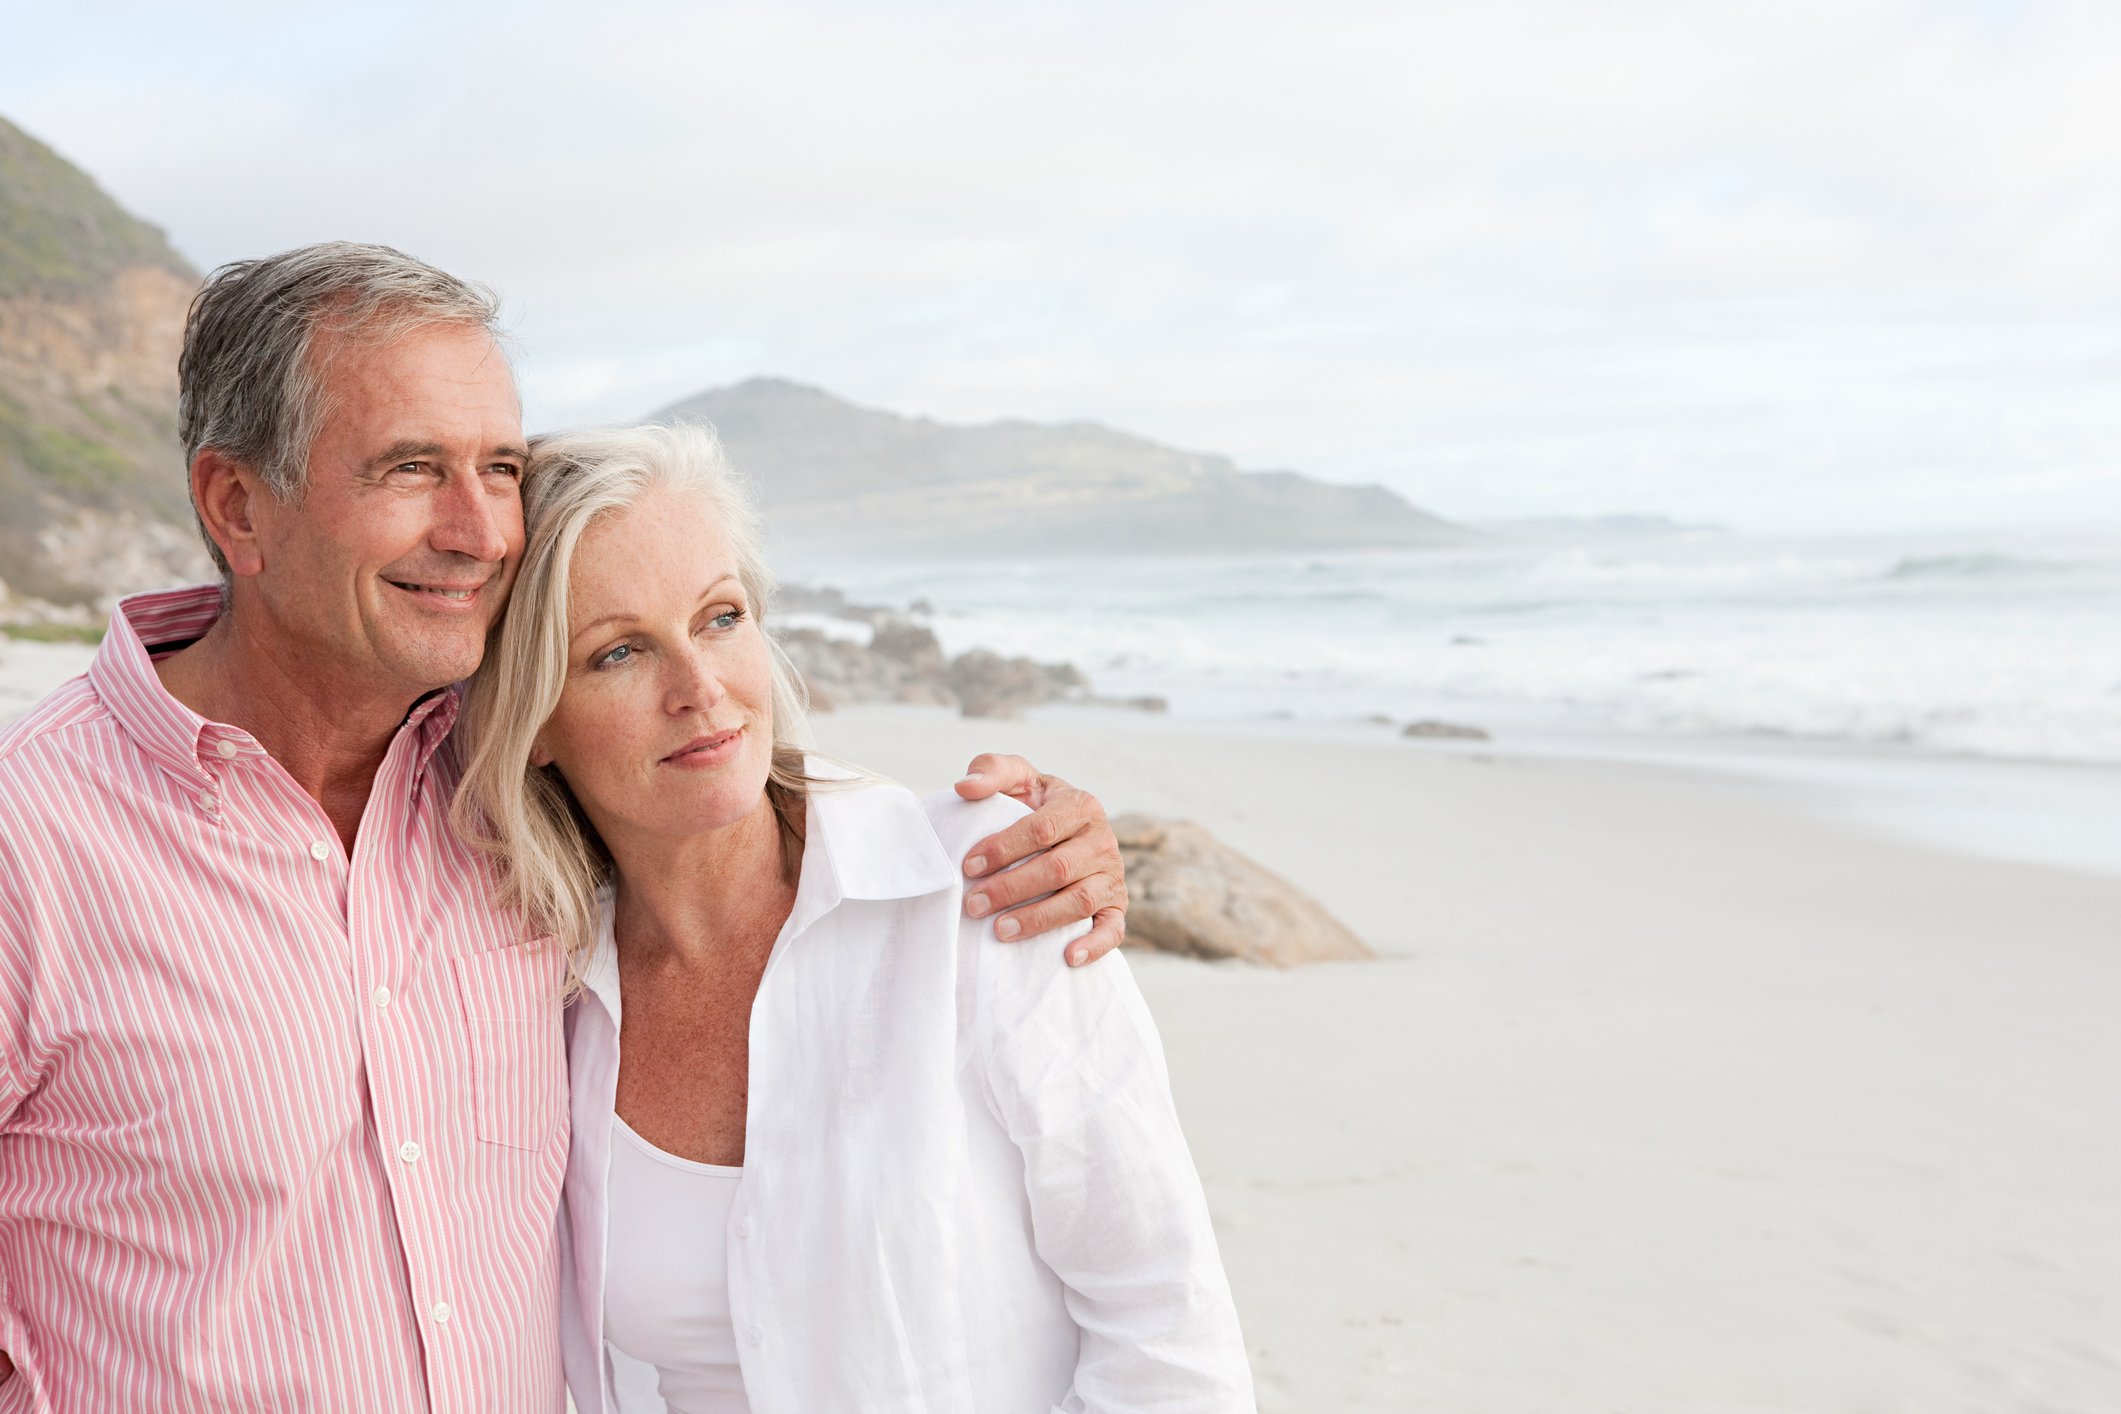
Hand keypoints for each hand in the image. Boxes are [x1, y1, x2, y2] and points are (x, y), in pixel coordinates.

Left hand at [955, 754, 1126, 966]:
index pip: (1042, 829)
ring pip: (1079, 901)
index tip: (969, 866)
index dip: (1004, 849)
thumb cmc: (1035, 806)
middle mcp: (1103, 840)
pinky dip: (1094, 945)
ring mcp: (1112, 876)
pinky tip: (1067, 957)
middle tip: (973, 905)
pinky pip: (1113, 930)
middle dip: (1011, 888)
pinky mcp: (1117, 907)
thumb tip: (965, 787)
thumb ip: (991, 770)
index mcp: (1080, 805)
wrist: (1070, 831)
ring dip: (1038, 919)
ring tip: (999, 931)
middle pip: (1057, 869)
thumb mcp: (1018, 779)